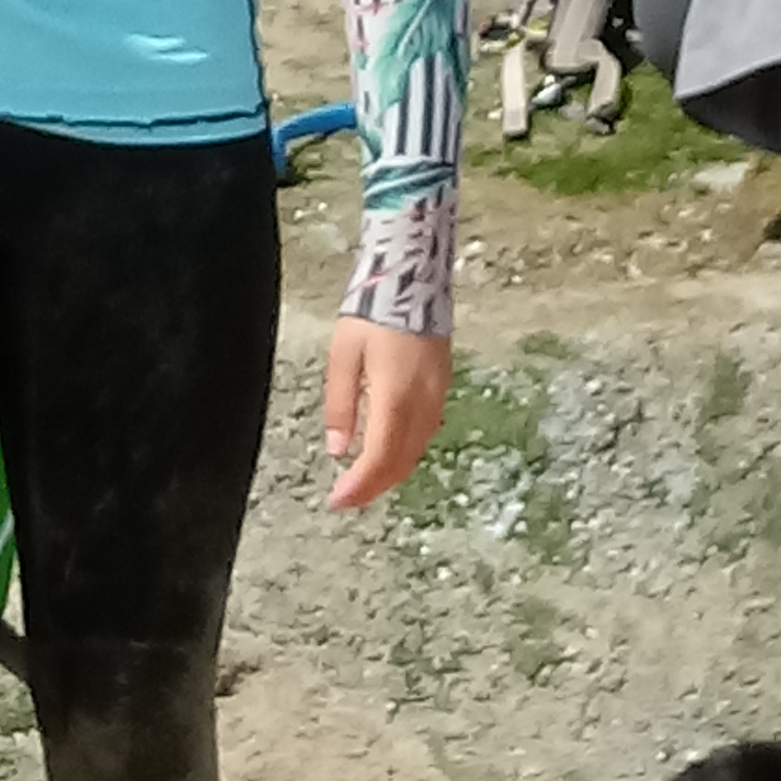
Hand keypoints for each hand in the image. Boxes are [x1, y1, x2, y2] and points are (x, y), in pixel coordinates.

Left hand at [322, 317, 451, 511]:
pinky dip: (404, 451)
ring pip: (416, 450)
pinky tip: (387, 451)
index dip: (359, 487)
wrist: (414, 279)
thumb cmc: (374, 311)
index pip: (379, 458)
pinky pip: (425, 432)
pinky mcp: (442, 387)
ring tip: (363, 481)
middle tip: (347, 498)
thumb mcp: (343, 357)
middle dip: (374, 487)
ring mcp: (437, 396)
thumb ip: (341, 405)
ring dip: (390, 472)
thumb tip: (338, 448)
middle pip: (401, 462)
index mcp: (395, 396)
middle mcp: (423, 402)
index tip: (338, 502)